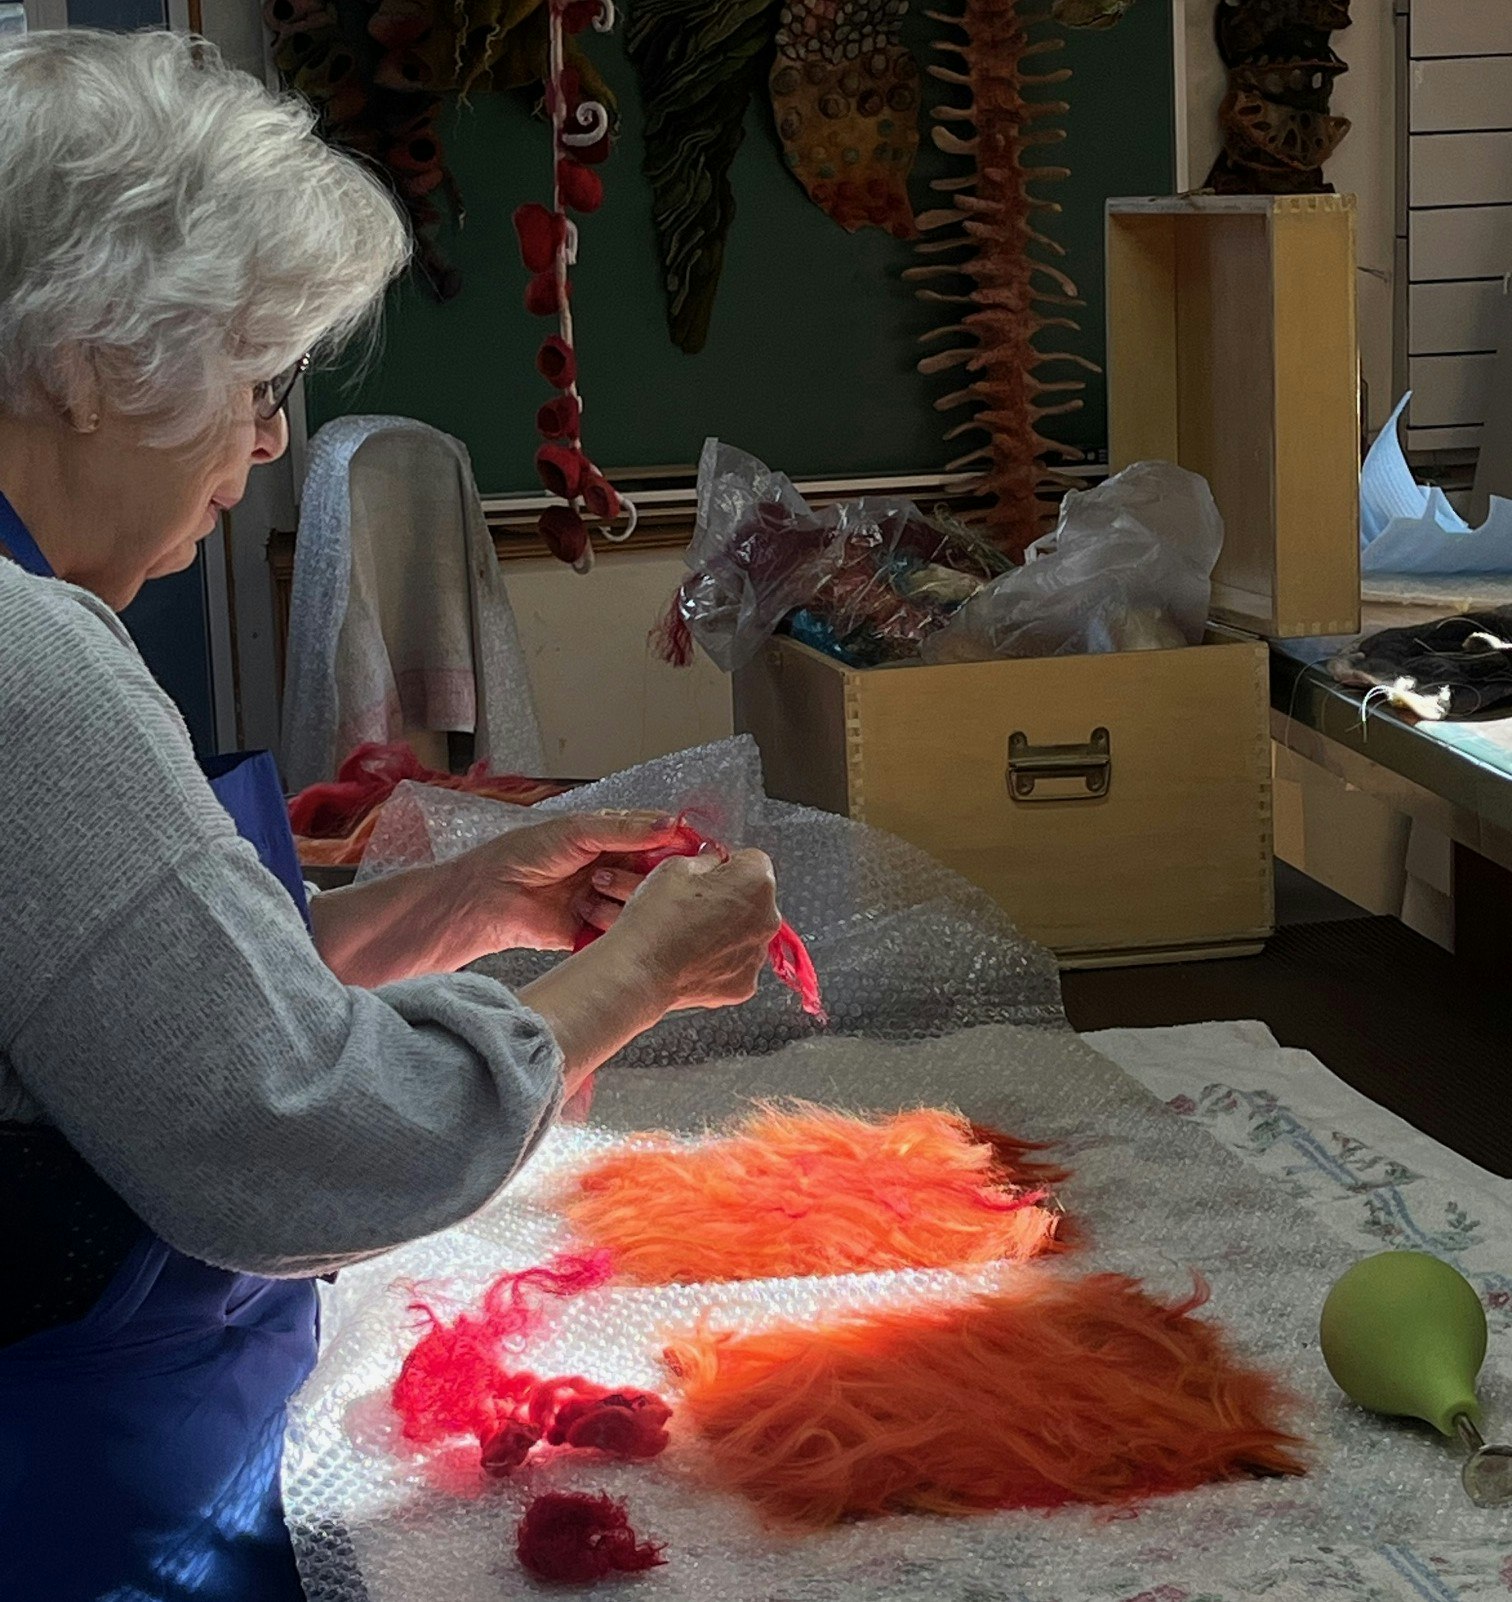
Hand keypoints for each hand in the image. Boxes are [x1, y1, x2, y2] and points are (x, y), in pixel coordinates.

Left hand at [460, 811, 684, 952]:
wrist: (489, 897)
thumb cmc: (523, 854)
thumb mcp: (577, 831)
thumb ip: (626, 829)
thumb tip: (670, 823)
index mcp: (611, 839)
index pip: (658, 838)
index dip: (675, 843)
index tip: (691, 848)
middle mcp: (614, 869)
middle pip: (657, 874)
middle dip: (652, 875)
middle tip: (637, 871)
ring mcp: (607, 901)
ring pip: (643, 903)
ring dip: (624, 896)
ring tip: (594, 887)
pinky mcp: (597, 932)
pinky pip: (623, 931)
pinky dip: (613, 922)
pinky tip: (590, 909)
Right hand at [598, 849, 781, 1011]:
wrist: (639, 972)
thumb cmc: (656, 919)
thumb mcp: (675, 867)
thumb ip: (706, 858)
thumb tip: (714, 859)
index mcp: (757, 882)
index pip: (752, 861)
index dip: (726, 865)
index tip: (706, 875)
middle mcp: (767, 919)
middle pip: (753, 899)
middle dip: (729, 898)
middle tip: (693, 905)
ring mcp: (757, 955)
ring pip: (745, 933)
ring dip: (725, 930)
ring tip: (688, 933)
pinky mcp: (744, 984)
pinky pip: (736, 964)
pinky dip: (719, 961)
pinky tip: (692, 957)